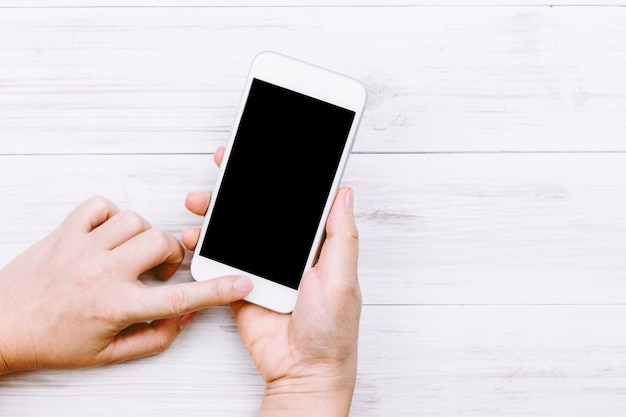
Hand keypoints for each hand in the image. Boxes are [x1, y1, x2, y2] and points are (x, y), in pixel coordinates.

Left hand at [0, 195, 251, 373]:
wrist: (1, 328)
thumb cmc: (51, 343)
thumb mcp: (109, 354)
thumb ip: (156, 337)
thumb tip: (185, 316)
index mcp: (117, 306)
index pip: (181, 297)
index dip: (218, 289)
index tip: (240, 281)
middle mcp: (102, 272)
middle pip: (161, 242)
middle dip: (169, 254)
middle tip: (157, 270)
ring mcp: (82, 247)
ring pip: (136, 220)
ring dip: (142, 235)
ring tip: (129, 253)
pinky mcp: (64, 231)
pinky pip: (99, 205)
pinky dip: (110, 215)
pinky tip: (107, 234)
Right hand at [182, 147, 361, 416]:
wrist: (304, 372)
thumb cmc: (331, 331)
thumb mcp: (343, 278)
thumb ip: (341, 235)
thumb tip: (344, 192)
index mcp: (312, 243)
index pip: (293, 200)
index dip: (275, 174)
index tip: (259, 151)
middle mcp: (284, 250)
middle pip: (258, 207)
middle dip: (238, 184)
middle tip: (223, 163)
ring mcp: (260, 266)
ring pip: (233, 228)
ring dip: (215, 211)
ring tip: (200, 201)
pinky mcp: (239, 284)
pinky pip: (216, 259)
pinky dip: (201, 245)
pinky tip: (193, 236)